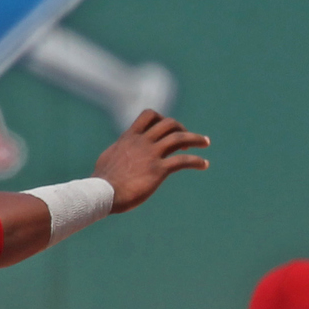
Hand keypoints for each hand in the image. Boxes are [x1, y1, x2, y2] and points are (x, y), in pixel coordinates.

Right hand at [91, 109, 208, 212]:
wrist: (102, 193)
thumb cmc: (102, 180)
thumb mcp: (109, 156)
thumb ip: (120, 150)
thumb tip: (119, 151)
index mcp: (130, 137)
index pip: (149, 115)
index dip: (162, 118)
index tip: (167, 129)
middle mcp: (143, 142)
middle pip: (169, 123)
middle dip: (181, 128)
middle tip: (189, 138)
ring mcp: (152, 155)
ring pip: (179, 138)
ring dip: (196, 138)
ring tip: (206, 142)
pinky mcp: (158, 170)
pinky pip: (183, 161)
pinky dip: (197, 161)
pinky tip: (204, 164)